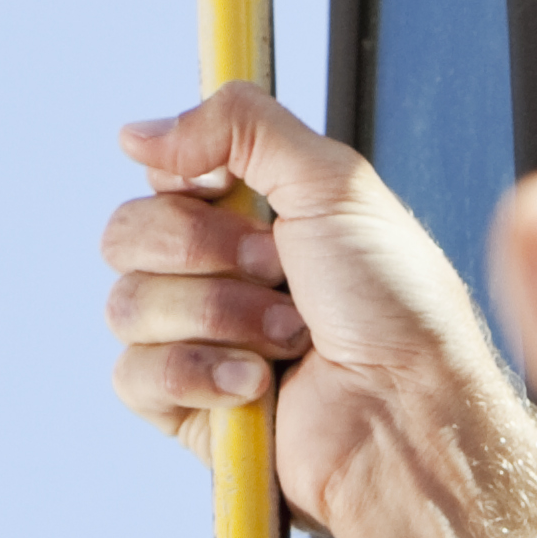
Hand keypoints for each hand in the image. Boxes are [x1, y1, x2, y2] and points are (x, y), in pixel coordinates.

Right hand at [98, 85, 526, 531]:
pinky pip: (133, 374)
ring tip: (289, 339)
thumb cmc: (394, 302)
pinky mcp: (186, 410)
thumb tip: (134, 134)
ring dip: (218, 315)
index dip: (187, 183)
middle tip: (279, 272)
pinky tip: (258, 387)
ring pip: (127, 304)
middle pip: (126, 234)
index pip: (160, 178)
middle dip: (206, 250)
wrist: (410, 412)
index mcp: (250, 218)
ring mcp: (198, 343)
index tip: (232, 193)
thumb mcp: (333, 181)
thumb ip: (239, 126)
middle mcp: (217, 276)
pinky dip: (202, 374)